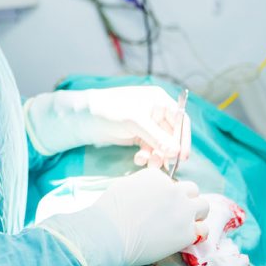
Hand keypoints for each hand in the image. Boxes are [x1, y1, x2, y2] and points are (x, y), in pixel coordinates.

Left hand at [25, 86, 190, 168]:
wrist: (82, 118)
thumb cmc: (109, 110)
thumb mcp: (135, 121)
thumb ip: (157, 137)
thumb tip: (177, 152)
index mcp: (158, 100)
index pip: (180, 119)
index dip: (183, 138)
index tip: (182, 156)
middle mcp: (155, 111)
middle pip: (171, 135)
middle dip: (168, 151)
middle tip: (163, 165)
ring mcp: (145, 124)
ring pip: (160, 144)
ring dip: (157, 156)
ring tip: (149, 164)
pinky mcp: (136, 135)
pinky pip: (149, 148)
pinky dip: (147, 156)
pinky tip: (138, 159)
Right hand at [40, 168, 208, 265]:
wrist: (111, 234)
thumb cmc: (110, 212)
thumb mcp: (124, 186)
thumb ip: (142, 186)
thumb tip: (148, 194)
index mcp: (156, 176)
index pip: (170, 182)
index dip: (166, 195)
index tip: (158, 206)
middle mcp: (173, 189)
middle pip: (191, 190)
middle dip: (186, 200)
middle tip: (177, 214)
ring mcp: (183, 209)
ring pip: (204, 206)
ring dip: (196, 214)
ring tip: (186, 225)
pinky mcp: (187, 231)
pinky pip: (203, 229)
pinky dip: (197, 233)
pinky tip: (186, 238)